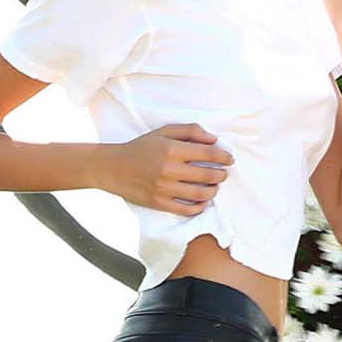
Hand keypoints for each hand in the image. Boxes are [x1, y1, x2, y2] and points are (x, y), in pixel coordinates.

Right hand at [98, 123, 230, 214]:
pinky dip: (199, 207)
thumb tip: (214, 139)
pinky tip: (202, 202)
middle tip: (222, 174)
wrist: (113, 168)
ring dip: (213, 191)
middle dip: (221, 175)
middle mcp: (169, 169)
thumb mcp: (163, 132)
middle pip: (207, 175)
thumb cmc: (140, 147)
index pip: (208, 154)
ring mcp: (163, 188)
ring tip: (214, 187)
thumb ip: (190, 131)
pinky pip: (185, 209)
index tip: (229, 159)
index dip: (224, 157)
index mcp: (171, 149)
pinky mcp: (158, 203)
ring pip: (200, 194)